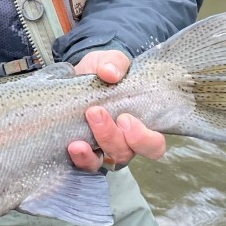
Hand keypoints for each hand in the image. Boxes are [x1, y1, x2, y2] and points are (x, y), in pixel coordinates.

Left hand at [66, 50, 166, 171]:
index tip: (125, 118)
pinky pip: (85, 164)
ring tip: (80, 134)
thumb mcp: (110, 61)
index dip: (143, 138)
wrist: (75, 77)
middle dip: (113, 137)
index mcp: (140, 124)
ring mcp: (102, 149)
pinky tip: (72, 146)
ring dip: (94, 148)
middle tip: (97, 113)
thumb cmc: (102, 73)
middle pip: (127, 153)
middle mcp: (124, 142)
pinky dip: (80, 158)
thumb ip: (114, 63)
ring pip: (105, 160)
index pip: (153, 144)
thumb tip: (109, 73)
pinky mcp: (83, 152)